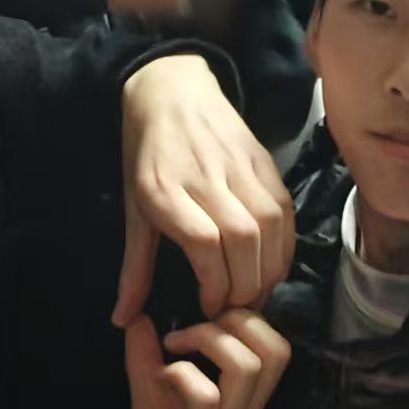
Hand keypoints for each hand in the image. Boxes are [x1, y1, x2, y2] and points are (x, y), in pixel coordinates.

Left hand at [114, 54, 294, 324]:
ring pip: (269, 224)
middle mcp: (205, 176)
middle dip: (245, 285)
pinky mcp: (263, 159)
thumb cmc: (146, 153)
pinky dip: (285, 245)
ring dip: (269, 269)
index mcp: (164, 190)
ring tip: (255, 292)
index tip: (210, 307)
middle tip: (235, 308)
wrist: (171, 89)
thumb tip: (123, 319)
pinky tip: (273, 266)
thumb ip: (135, 266)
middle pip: (242, 238)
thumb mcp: (132, 207)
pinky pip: (284, 208)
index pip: (203, 242)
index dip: (214, 283)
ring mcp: (238, 165)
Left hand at [119, 310, 290, 408]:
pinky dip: (183, 373)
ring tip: (175, 344)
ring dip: (210, 339)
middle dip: (239, 319)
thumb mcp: (150, 406)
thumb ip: (145, 361)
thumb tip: (138, 318)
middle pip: (276, 352)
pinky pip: (206, 399)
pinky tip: (163, 376)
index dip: (252, 319)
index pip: (277, 352)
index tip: (209, 315)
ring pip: (247, 368)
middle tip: (197, 324)